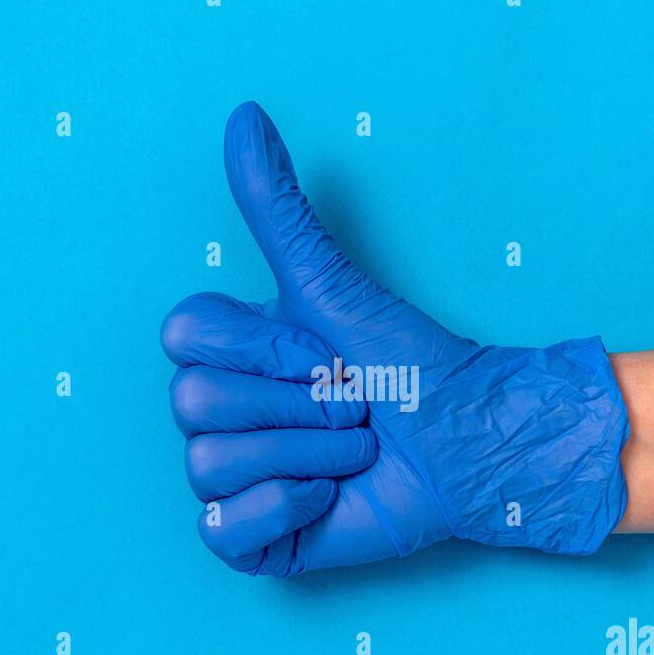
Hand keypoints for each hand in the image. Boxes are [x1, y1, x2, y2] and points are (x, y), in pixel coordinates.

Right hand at [161, 102, 629, 574]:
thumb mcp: (336, 286)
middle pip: (193, 403)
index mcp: (228, 356)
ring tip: (354, 453)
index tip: (327, 353)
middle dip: (296, 404)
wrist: (470, 447)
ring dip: (306, 455)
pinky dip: (284, 509)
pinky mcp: (249, 538)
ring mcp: (229, 479)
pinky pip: (221, 528)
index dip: (266, 348)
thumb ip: (279, 211)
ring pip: (209, 464)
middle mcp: (216, 415)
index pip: (183, 338)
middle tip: (352, 408)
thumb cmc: (413, 368)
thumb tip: (243, 116)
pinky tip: (327, 499)